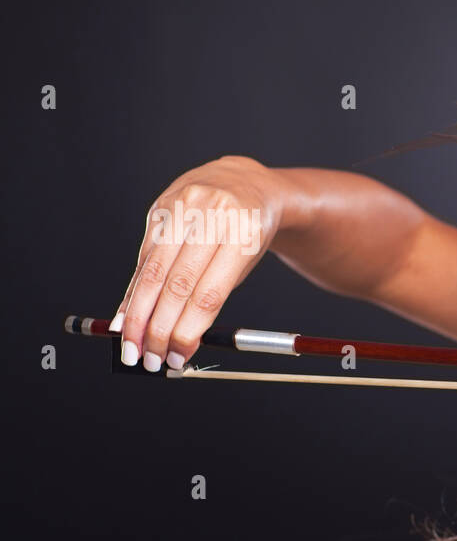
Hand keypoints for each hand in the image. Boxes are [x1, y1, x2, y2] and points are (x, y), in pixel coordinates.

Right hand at [111, 155, 295, 370]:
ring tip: (131, 344)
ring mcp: (182, 208)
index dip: (188, 329)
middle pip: (175, 283)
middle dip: (157, 327)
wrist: (243, 182)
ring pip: (153, 270)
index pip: (208, 293)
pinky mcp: (160, 207)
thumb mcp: (243, 263)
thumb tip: (176, 342)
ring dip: (137, 314)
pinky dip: (134, 290)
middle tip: (147, 358)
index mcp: (242, 235)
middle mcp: (210, 217)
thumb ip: (211, 297)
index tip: (176, 357)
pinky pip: (143, 256)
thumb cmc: (246, 233)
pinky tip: (126, 314)